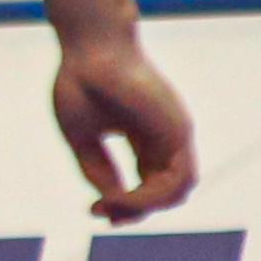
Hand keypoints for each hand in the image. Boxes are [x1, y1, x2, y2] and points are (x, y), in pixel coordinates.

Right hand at [53, 32, 197, 225]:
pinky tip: (121, 195)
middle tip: (101, 214)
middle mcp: (165, 138)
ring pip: (178, 191)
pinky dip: (151, 196)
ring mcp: (175, 134)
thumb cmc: (81, 82)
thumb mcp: (83, 137)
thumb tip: (113, 201)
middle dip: (135, 212)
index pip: (147, 184)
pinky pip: (178, 179)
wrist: (89, 47)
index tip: (92, 210)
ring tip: (112, 205)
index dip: (124, 205)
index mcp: (145, 137)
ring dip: (145, 207)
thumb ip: (98, 170)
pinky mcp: (179, 130)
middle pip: (165, 192)